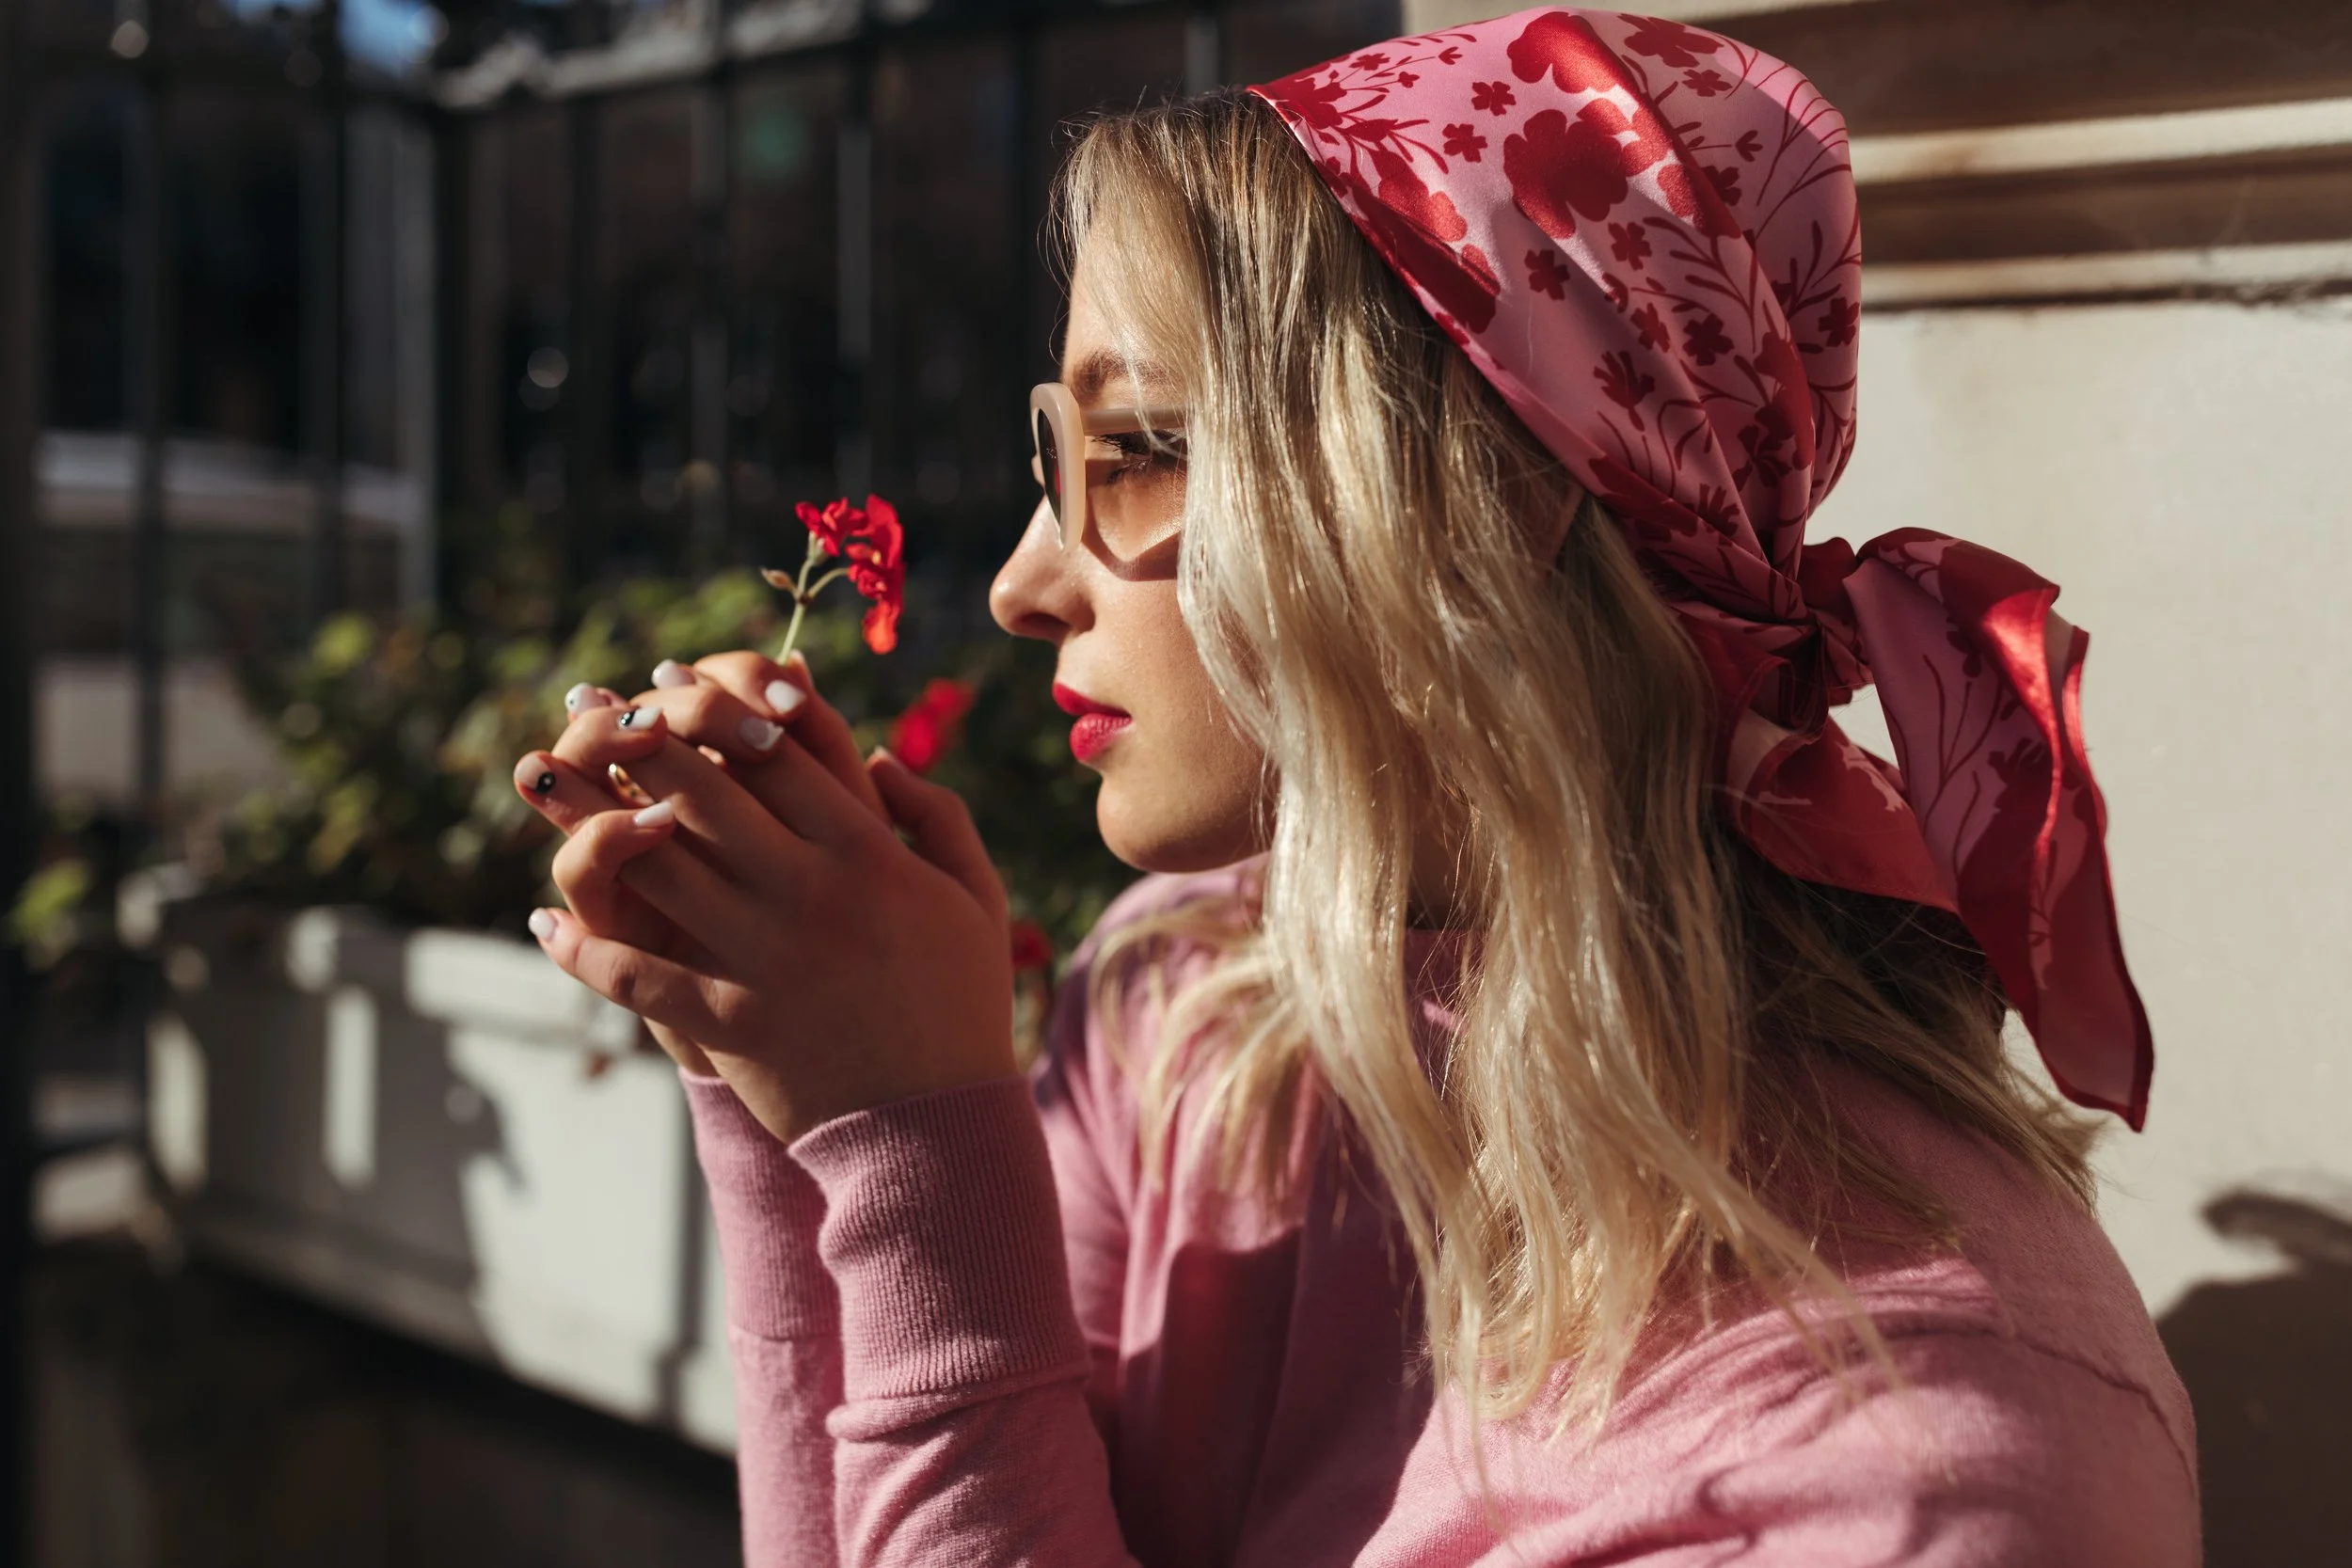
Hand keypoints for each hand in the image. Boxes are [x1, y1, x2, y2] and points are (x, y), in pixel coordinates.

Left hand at [514, 656, 1015, 1143]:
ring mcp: (762, 956)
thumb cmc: (962, 1007)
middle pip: (705, 788)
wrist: (935, 1129)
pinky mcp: (726, 1020)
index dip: (720, 701)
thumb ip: (935, 816)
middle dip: (640, 735)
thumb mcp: (974, 898)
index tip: (672, 675)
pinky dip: (582, 948)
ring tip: (541, 777)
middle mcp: (811, 892)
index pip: (779, 750)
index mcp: (872, 852)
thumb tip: (875, 755)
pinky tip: (546, 923)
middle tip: (597, 708)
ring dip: (584, 813)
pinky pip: (634, 973)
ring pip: (654, 865)